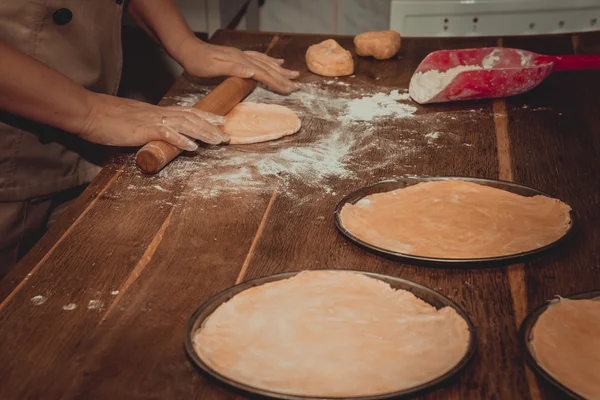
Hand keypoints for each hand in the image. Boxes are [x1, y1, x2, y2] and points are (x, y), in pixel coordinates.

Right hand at [79, 93, 228, 150]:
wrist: (88, 112)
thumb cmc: (106, 118)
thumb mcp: (133, 123)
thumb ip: (147, 128)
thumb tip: (156, 136)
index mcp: (156, 112)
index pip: (187, 112)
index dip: (205, 116)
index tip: (220, 120)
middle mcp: (158, 113)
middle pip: (191, 117)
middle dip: (211, 126)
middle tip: (227, 134)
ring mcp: (152, 120)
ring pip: (185, 124)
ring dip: (203, 133)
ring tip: (218, 140)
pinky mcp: (143, 128)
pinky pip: (166, 133)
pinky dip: (181, 139)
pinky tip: (192, 147)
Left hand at [178, 38, 300, 93]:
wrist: (188, 49)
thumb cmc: (198, 62)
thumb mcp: (213, 67)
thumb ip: (234, 69)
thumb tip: (253, 72)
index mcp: (240, 62)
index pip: (263, 74)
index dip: (277, 82)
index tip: (290, 89)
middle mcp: (244, 57)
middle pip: (269, 68)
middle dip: (284, 77)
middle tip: (298, 85)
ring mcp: (242, 56)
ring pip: (266, 63)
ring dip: (281, 70)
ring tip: (293, 74)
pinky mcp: (239, 56)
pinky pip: (260, 58)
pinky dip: (270, 61)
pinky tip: (276, 62)